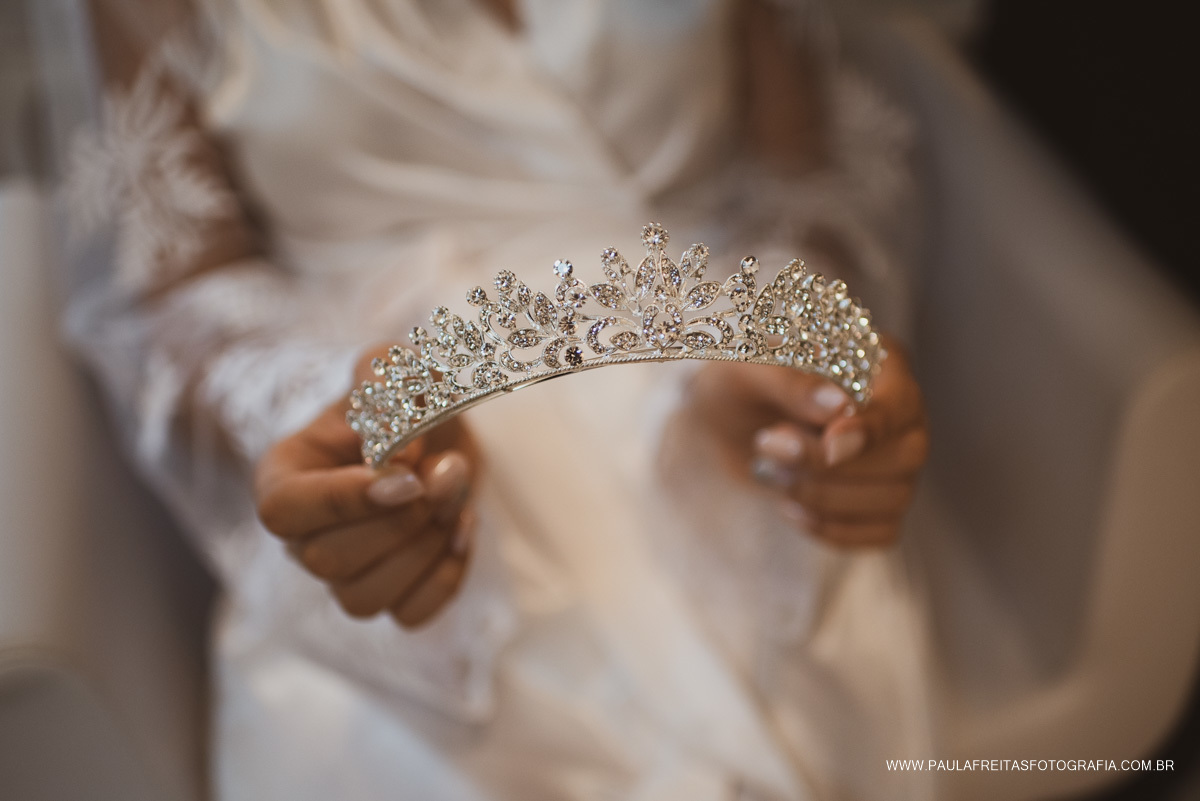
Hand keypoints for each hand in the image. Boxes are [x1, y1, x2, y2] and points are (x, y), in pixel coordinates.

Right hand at [254, 347, 476, 627]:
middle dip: (401, 520)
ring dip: (424, 547)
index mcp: (284, 476)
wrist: (438, 434)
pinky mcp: (388, 597)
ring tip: (454, 494)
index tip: (405, 477)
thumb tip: (398, 458)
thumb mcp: (391, 368)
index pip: (282, 512)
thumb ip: (388, 391)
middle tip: (447, 471)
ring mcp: (342, 575)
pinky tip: (461, 528)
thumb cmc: (402, 400)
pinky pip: (408, 615)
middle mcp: (303, 536)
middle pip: (327, 561)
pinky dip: (446, 575)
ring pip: (363, 599)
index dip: (343, 501)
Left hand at [687, 335, 927, 546]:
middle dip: (829, 465)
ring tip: (767, 470)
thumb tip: (840, 406)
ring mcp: (897, 464)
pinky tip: (789, 507)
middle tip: (767, 443)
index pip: (900, 403)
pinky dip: (832, 528)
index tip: (828, 445)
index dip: (869, 431)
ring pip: (894, 498)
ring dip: (823, 496)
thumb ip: (792, 382)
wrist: (722, 421)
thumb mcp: (748, 369)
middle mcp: (900, 415)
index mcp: (880, 364)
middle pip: (905, 456)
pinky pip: (881, 532)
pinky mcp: (878, 505)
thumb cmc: (740, 381)